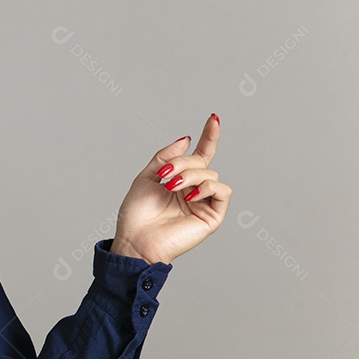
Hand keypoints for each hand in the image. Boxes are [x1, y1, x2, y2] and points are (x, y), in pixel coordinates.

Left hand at [111, 113, 231, 264]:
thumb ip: (166, 157)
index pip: (200, 155)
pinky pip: (223, 192)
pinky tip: (191, 194)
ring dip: (191, 176)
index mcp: (181, 180)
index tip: (213, 119)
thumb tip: (187, 139)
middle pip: (201, 162)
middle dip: (184, 163)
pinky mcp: (212, 216)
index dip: (209, 137)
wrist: (136, 239)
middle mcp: (195, 189)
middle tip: (166, 175)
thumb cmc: (137, 214)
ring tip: (172, 187)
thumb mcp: (147, 176)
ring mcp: (204, 202)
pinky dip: (208, 187)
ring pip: (210, 174)